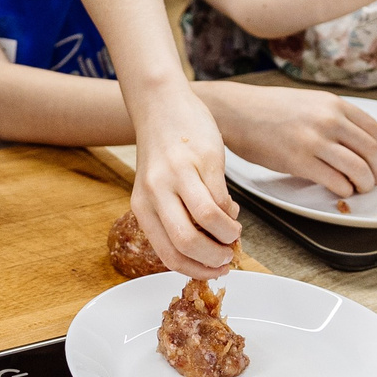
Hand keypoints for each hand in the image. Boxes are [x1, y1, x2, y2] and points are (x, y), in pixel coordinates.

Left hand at [127, 80, 239, 278]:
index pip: (168, 253)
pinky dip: (232, 211)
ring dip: (228, 235)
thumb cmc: (163, 152)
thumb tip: (210, 250)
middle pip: (187, 242)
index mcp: (142, 205)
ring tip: (234, 233)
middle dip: (214, 258)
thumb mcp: (157, 189)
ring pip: (208, 220)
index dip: (196, 269)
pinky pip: (222, 196)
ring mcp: (179, 174)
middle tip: (227, 257)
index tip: (214, 271)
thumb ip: (176, 217)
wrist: (162, 105)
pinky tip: (232, 209)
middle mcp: (156, 192)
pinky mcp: (202, 159)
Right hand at [203, 81, 376, 196]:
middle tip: (371, 181)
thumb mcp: (308, 102)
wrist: (236, 111)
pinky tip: (338, 190)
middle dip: (376, 171)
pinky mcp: (300, 161)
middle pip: (371, 151)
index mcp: (332, 104)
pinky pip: (336, 181)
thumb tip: (354, 141)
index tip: (375, 161)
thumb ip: (332, 117)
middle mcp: (328, 119)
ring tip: (357, 189)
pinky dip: (343, 190)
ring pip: (358, 169)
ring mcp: (315, 140)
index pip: (374, 130)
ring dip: (364, 184)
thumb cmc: (267, 109)